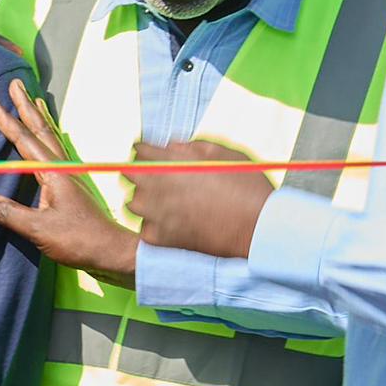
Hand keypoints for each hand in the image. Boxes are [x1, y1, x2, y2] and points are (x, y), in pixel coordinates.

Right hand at [0, 80, 138, 283]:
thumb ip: (11, 214)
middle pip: (41, 130)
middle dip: (25, 107)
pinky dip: (48, 136)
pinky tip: (46, 139)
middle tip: (14, 84)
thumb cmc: (79, 240)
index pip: (25, 141)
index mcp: (53, 174)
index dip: (7, 121)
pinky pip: (56, 151)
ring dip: (39, 118)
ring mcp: (69, 176)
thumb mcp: (40, 229)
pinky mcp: (72, 186)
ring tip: (33, 100)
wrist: (111, 251)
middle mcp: (62, 168)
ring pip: (51, 138)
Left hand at [123, 140, 273, 259]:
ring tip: (169, 205)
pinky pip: (145, 229)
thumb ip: (191, 147)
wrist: (257, 227)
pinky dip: (156, 227)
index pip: (138, 151)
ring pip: (134, 204)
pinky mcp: (159, 238)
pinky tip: (175, 225)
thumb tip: (171, 147)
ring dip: (146, 202)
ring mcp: (154, 214)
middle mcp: (155, 186)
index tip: (153, 158)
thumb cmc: (245, 186)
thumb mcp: (222, 154)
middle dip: (143, 175)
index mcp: (168, 162)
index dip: (146, 153)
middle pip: (129, 176)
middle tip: (165, 182)